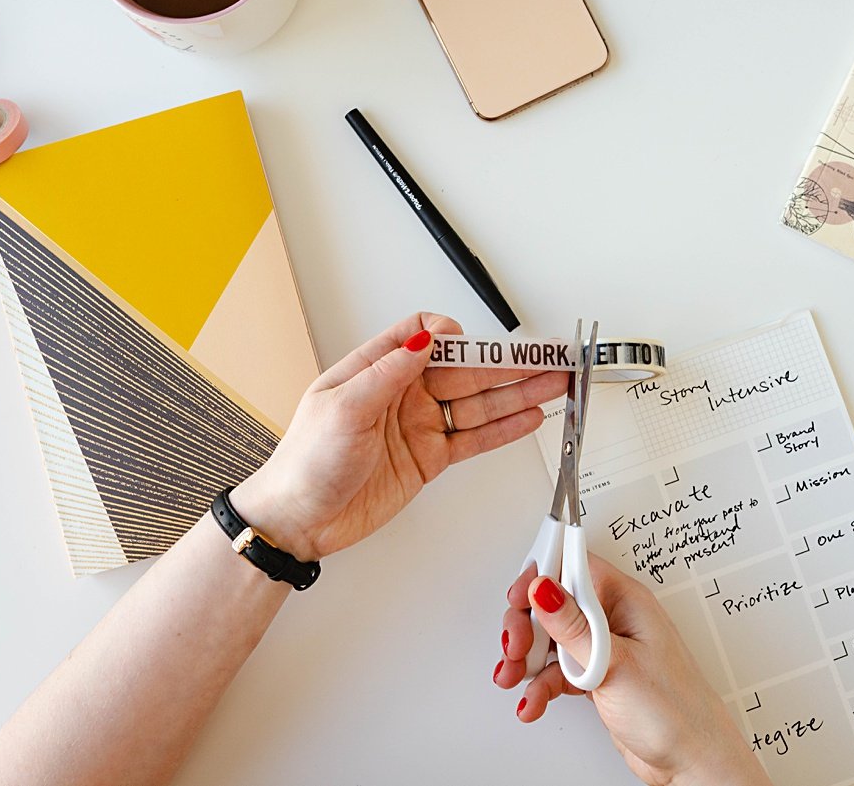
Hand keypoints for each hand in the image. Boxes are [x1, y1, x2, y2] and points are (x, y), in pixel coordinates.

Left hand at [231, 313, 566, 560]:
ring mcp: (418, 426)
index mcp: (375, 370)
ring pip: (478, 402)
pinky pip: (474, 437)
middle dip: (506, 363)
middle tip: (545, 357)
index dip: (454, 334)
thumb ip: (388, 372)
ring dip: (517, 392)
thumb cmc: (304, 463)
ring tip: (554, 382)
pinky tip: (529, 415)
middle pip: (464, 369)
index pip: (423, 333)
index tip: (477, 341)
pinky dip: (503, 428)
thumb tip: (424, 338)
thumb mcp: (341, 408)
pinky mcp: (429, 458)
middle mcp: (401, 394)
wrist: (299, 521)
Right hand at [494, 555, 769, 785]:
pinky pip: (556, 670)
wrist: (691, 762)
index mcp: (625, 600)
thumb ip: (573, 627)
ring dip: (526, 658)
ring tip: (515, 677)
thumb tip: (543, 588)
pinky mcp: (596, 675)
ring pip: (550, 638)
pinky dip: (539, 685)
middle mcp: (613, 619)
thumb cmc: (675, 711)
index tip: (518, 595)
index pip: (574, 565)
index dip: (541, 574)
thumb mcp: (615, 663)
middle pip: (553, 602)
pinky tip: (533, 701)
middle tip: (515, 646)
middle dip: (526, 624)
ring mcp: (603, 648)